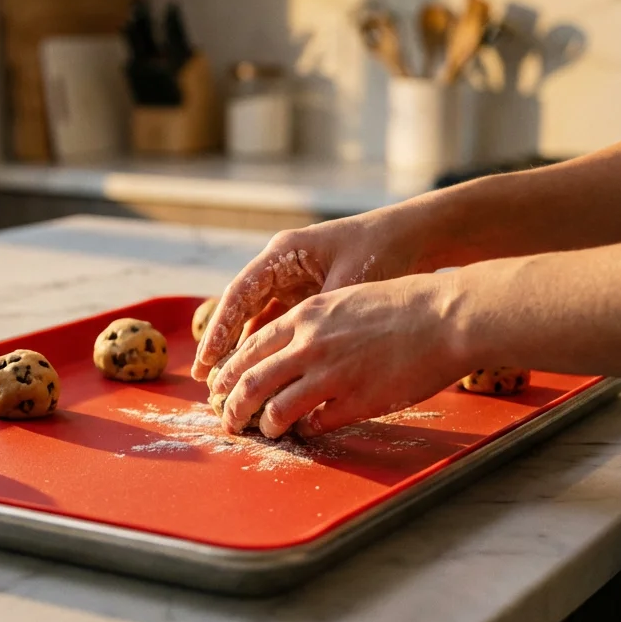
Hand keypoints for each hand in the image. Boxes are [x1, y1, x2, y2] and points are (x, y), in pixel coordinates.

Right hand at [191, 208, 434, 380]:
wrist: (415, 236)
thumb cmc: (382, 251)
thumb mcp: (348, 284)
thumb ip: (321, 320)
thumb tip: (294, 361)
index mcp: (284, 254)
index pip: (240, 294)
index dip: (219, 330)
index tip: (207, 362)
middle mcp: (282, 266)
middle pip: (241, 308)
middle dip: (223, 344)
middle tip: (206, 381)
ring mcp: (294, 280)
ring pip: (258, 319)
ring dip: (244, 349)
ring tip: (229, 385)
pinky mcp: (310, 295)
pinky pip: (280, 324)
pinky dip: (271, 348)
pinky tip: (263, 375)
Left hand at [207, 275, 466, 438]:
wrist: (446, 315)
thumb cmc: (402, 305)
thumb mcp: (344, 299)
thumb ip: (313, 323)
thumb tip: (288, 349)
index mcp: (305, 317)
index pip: (249, 349)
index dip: (229, 374)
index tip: (220, 388)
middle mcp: (309, 344)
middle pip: (250, 382)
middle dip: (231, 405)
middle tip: (227, 419)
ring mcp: (332, 375)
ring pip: (276, 409)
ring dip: (264, 424)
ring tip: (264, 431)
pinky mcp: (357, 401)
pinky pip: (316, 424)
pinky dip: (305, 431)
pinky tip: (307, 431)